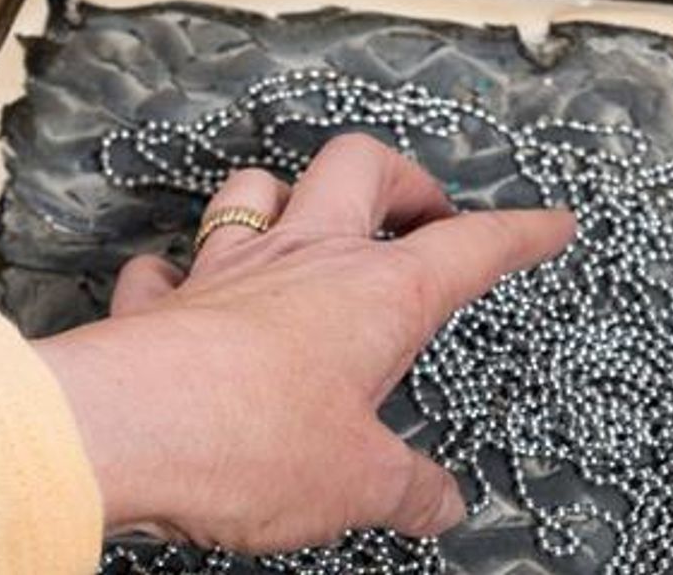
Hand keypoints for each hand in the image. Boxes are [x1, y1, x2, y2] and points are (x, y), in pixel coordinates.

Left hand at [33, 133, 575, 552]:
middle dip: (402, 179)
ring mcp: (226, 271)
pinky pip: (165, 264)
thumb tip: (441, 505)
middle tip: (421, 213)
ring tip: (305, 227)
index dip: (519, 233)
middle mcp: (305, 260)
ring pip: (259, 188)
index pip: (471, 247)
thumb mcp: (358, 486)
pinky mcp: (159, 302)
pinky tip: (183, 290)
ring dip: (287, 196)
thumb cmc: (250, 444)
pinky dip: (177, 271)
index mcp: (377, 295)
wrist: (121, 431)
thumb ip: (409, 492)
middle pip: (362, 167)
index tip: (550, 224)